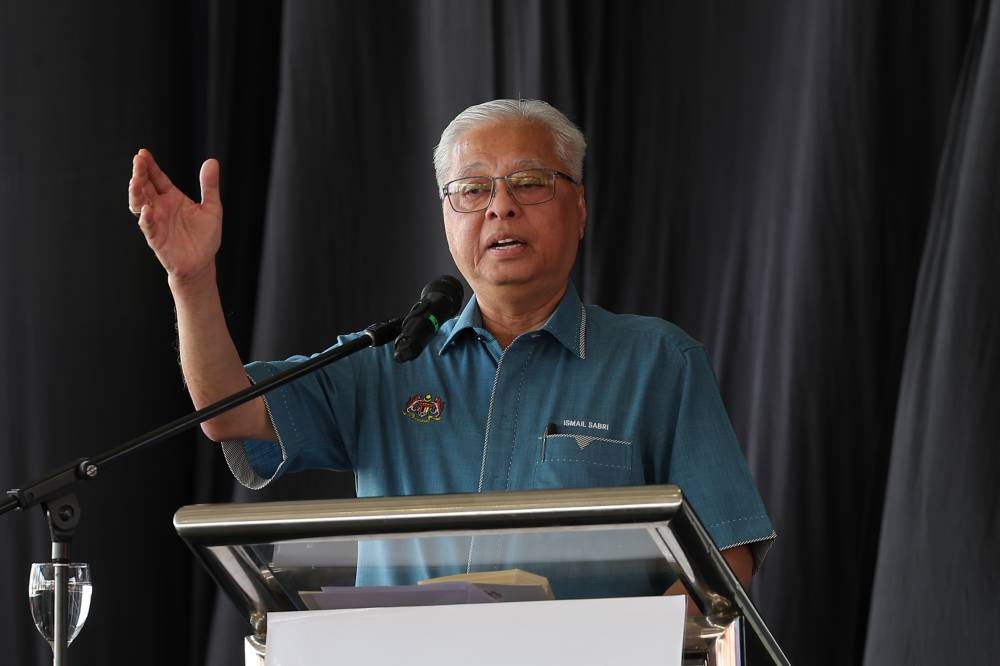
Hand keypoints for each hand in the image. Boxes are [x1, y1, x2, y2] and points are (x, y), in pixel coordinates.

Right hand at [129, 149, 222, 281]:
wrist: (202, 263)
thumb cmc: (205, 236)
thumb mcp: (212, 208)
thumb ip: (209, 186)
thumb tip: (212, 161)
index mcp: (172, 197)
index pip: (157, 178)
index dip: (150, 166)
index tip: (143, 153)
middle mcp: (160, 207)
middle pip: (145, 187)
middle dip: (140, 173)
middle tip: (138, 161)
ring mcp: (156, 222)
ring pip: (139, 204)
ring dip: (136, 192)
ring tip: (135, 180)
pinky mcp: (155, 238)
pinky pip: (147, 226)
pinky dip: (146, 218)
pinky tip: (147, 209)